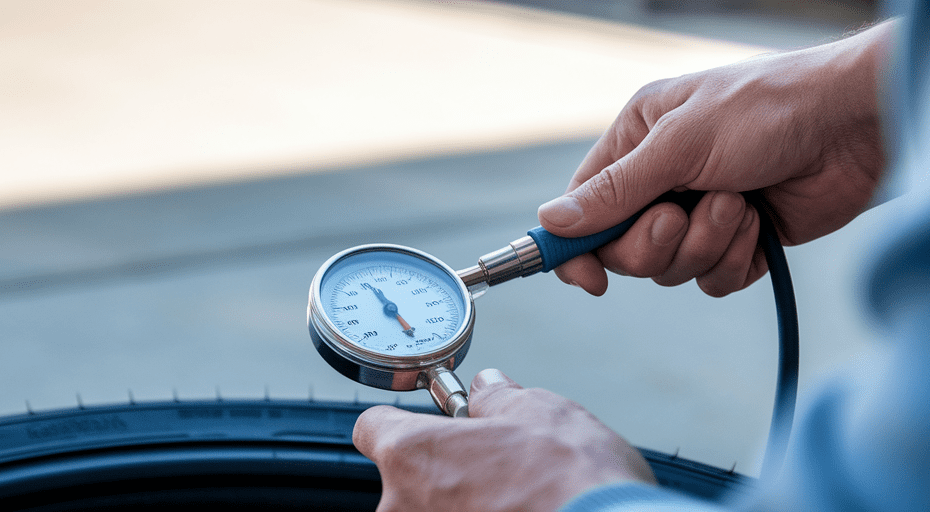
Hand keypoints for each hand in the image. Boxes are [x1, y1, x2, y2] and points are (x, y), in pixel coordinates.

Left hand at [353, 369, 655, 511]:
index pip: (372, 427)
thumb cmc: (570, 479)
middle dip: (443, 473)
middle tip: (490, 468)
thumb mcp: (536, 410)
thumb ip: (496, 399)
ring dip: (462, 508)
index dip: (400, 421)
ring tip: (513, 501)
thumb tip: (488, 390)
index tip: (426, 424)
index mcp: (411, 454)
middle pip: (403, 481)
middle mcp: (402, 508)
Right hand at [538, 22, 892, 296]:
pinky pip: (711, 279)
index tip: (588, 279)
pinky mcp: (736, 242)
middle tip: (678, 216)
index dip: (577, 247)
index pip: (584, 207)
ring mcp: (699, 214)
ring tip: (737, 204)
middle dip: (654, 242)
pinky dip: (732, 258)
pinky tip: (757, 223)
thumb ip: (613, 191)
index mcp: (636, 144)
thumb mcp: (678, 144)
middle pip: (623, 249)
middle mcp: (662, 181)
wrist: (854, 126)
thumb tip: (551, 221)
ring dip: (703, 243)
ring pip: (669, 268)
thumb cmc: (766, 110)